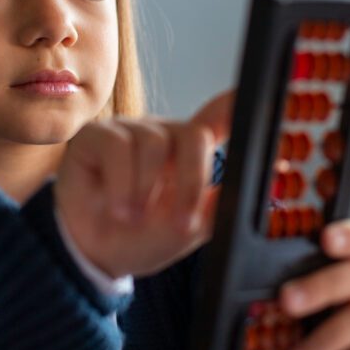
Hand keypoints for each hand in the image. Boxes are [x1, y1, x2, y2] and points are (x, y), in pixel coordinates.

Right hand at [55, 91, 232, 278]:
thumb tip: (246, 187)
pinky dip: (121, 183)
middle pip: (193, 134)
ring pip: (154, 142)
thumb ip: (216, 204)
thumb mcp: (188, 228)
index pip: (219, 117)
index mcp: (190, 153)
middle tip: (180, 222)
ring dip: (146, 189)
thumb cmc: (141, 237)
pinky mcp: (95, 136)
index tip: (256, 95)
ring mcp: (129, 132)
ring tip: (134, 218)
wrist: (94, 255)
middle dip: (191, 181)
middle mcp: (162, 134)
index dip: (236, 103)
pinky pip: (118, 146)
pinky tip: (117, 207)